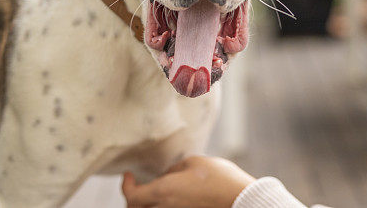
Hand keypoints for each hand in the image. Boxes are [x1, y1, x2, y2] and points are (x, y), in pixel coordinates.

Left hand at [121, 155, 255, 207]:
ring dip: (147, 205)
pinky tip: (170, 199)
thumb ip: (175, 169)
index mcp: (164, 192)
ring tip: (154, 192)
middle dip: (133, 198)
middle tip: (137, 185)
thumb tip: (167, 176)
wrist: (241, 200)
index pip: (131, 196)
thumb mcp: (194, 163)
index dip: (125, 186)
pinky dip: (162, 207)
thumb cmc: (220, 179)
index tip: (129, 175)